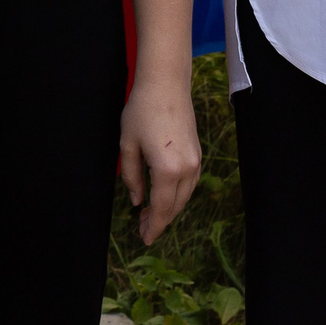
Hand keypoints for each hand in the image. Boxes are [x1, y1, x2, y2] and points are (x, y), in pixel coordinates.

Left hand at [117, 70, 202, 242]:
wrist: (166, 86)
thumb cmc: (141, 111)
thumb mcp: (127, 145)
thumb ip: (131, 176)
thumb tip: (137, 201)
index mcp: (166, 169)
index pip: (160, 207)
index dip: (153, 226)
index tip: (145, 238)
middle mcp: (186, 169)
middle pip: (175, 206)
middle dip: (160, 221)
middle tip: (144, 232)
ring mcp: (195, 162)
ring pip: (184, 197)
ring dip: (169, 210)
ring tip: (152, 218)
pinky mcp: (198, 155)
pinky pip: (189, 185)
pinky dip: (177, 196)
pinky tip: (165, 198)